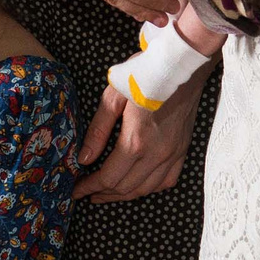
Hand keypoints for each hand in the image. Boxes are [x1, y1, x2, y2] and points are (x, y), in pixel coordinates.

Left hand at [75, 68, 204, 201]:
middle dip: (103, 193)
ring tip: (107, 193)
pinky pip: (167, 180)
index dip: (89, 187)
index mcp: (136, 141)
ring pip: (146, 189)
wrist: (181, 64)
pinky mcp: (183, 149)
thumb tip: (84, 159)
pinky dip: (150, 188)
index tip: (76, 190)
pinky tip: (138, 185)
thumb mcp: (113, 96)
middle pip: (125, 188)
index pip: (108, 177)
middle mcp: (157, 154)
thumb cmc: (145, 75)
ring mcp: (173, 154)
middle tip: (86, 192)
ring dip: (124, 195)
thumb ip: (98, 130)